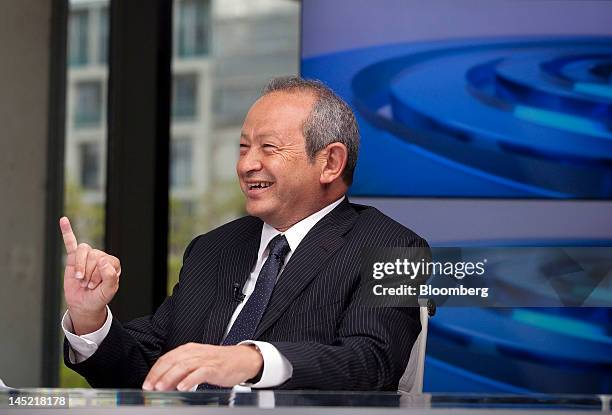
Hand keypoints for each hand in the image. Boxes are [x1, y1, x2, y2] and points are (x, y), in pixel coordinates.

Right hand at [60, 216, 120, 333]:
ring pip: (83, 251)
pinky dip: (66, 231)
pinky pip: (70, 243)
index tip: (97, 287)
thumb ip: (110, 276)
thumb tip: (102, 259)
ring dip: (80, 266)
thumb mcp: (109, 291)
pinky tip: (63, 221)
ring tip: (80, 278)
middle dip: (89, 273)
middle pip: (94, 255)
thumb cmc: (98, 298)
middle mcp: (100, 257)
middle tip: (87, 285)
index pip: (106, 260)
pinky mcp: (73, 259)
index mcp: (112, 263)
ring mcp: (87, 257)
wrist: (83, 305)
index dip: (100, 274)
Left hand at [142, 343, 262, 390]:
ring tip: (161, 388)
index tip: (147, 383)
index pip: (167, 358)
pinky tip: (182, 387)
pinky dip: (190, 379)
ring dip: (170, 377)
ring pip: (184, 366)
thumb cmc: (220, 362)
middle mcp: (196, 352)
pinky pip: (200, 372)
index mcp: (189, 350)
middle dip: (159, 375)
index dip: (155, 371)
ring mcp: (206, 359)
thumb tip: (164, 384)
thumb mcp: (198, 362)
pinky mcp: (215, 367)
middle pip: (173, 361)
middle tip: (150, 387)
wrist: (243, 359)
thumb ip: (182, 371)